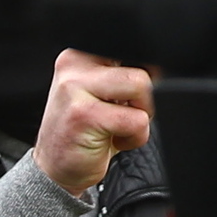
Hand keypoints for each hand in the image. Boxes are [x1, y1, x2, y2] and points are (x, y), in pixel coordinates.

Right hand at [34, 50, 152, 195]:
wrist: (54, 169)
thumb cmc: (82, 131)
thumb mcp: (100, 92)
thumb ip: (122, 73)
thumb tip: (162, 69)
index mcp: (80, 54)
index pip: (133, 47)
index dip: (144, 74)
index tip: (126, 97)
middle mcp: (74, 65)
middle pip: (143, 66)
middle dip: (145, 97)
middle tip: (120, 115)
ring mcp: (75, 88)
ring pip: (142, 88)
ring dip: (140, 115)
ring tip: (116, 127)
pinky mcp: (84, 115)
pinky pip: (137, 121)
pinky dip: (134, 138)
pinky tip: (111, 141)